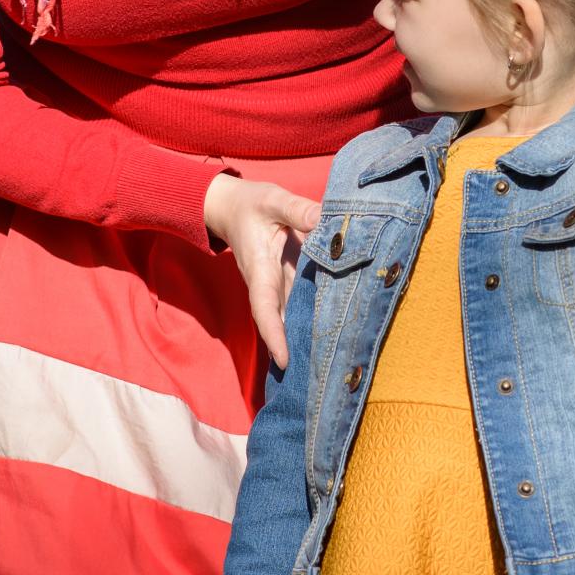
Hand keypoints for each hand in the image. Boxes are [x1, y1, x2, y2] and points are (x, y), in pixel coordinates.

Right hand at [204, 174, 321, 369]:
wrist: (233, 207)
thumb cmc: (251, 204)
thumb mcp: (273, 200)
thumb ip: (297, 210)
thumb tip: (325, 219)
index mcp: (260, 269)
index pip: (264, 308)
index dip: (274, 334)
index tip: (284, 361)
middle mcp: (270, 284)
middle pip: (282, 322)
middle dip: (297, 348)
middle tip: (319, 374)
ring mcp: (281, 284)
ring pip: (295, 315)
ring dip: (310, 335)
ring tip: (334, 360)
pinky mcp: (292, 279)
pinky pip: (305, 301)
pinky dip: (318, 315)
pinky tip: (342, 326)